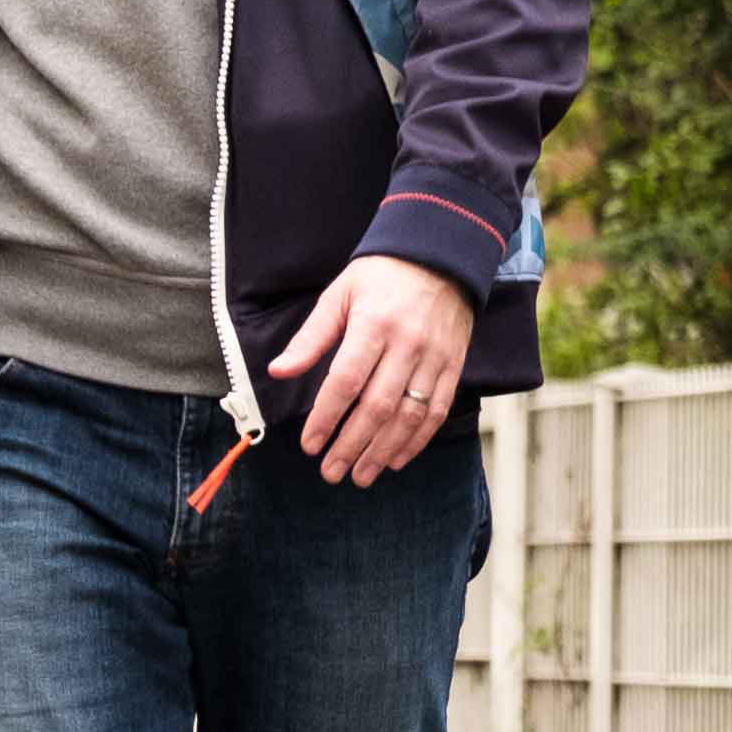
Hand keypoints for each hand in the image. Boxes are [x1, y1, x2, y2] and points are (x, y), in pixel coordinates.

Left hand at [270, 257, 478, 485]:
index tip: (310, 445)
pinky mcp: (453, 365)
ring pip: (409, 416)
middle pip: (378, 406)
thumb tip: (278, 372)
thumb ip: (311, 338)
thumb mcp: (339, 295)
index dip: (326, 418)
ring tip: (361, 476)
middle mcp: (407, 344)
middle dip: (352, 445)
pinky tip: (396, 459)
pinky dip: (417, 440)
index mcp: (373, 325)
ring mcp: (434, 357)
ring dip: (383, 451)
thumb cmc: (381, 275)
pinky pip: (437, 410)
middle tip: (332, 472)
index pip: (345, 382)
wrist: (440, 254)